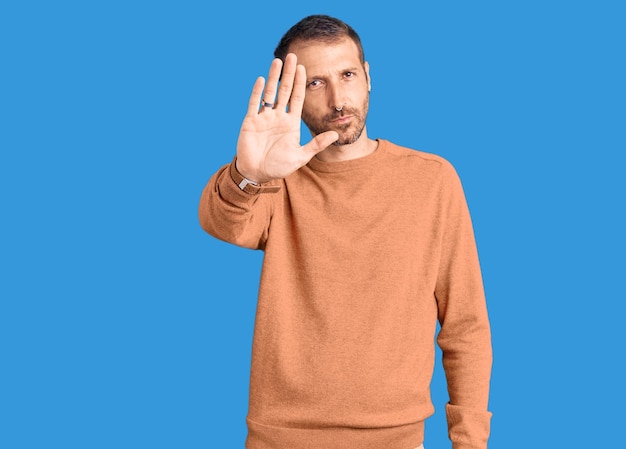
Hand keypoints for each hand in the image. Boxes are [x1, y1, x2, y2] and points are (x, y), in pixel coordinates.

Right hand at [235, 53, 337, 182]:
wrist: (257, 174)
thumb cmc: (278, 167)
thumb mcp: (300, 157)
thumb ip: (316, 145)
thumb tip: (335, 135)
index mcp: (290, 123)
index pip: (297, 98)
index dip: (300, 83)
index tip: (304, 68)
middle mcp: (278, 117)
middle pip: (284, 90)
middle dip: (289, 74)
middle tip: (293, 56)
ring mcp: (263, 118)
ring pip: (270, 93)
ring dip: (274, 77)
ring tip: (278, 61)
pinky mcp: (250, 122)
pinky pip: (254, 103)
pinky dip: (257, 92)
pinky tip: (261, 80)